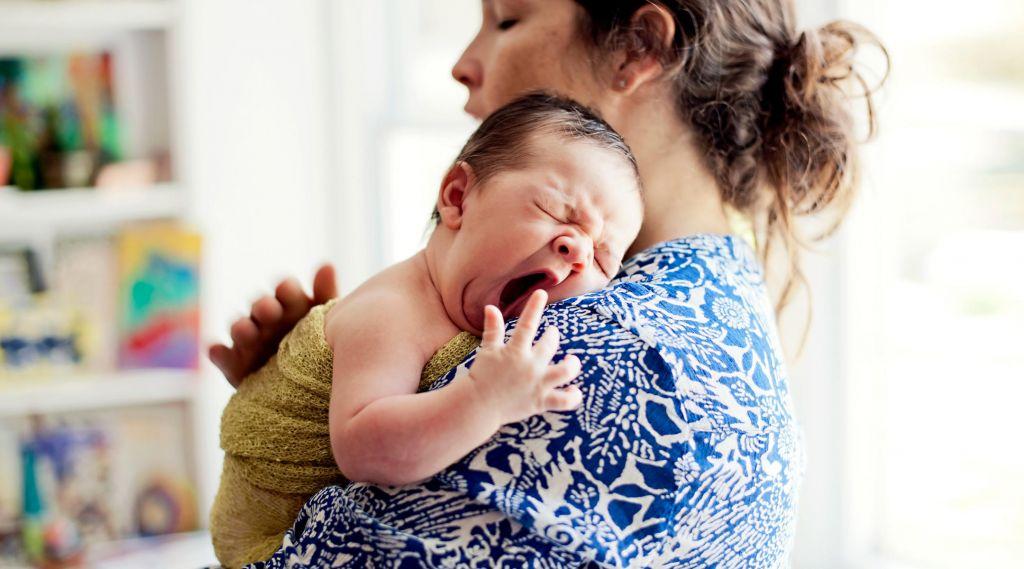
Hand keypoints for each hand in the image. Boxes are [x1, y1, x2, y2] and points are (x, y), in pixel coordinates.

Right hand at [208, 264, 338, 387]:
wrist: (311, 386)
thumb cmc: (321, 343)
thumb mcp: (329, 320)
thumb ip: (326, 294)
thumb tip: (326, 265)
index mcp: (292, 305)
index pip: (287, 290)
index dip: (286, 290)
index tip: (287, 290)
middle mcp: (267, 319)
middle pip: (260, 307)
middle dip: (263, 307)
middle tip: (269, 311)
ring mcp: (249, 341)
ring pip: (240, 328)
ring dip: (241, 328)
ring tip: (247, 332)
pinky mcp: (235, 365)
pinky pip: (223, 357)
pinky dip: (219, 354)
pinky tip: (219, 352)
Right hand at [468, 289, 582, 425]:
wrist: (478, 407)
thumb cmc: (481, 376)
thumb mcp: (487, 350)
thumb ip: (493, 329)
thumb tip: (491, 307)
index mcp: (515, 351)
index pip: (527, 323)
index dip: (534, 306)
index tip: (541, 293)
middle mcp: (530, 366)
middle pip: (550, 344)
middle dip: (553, 335)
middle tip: (552, 333)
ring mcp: (538, 384)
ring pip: (565, 371)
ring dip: (572, 364)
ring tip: (571, 360)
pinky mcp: (541, 402)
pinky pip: (564, 400)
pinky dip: (573, 396)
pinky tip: (575, 390)